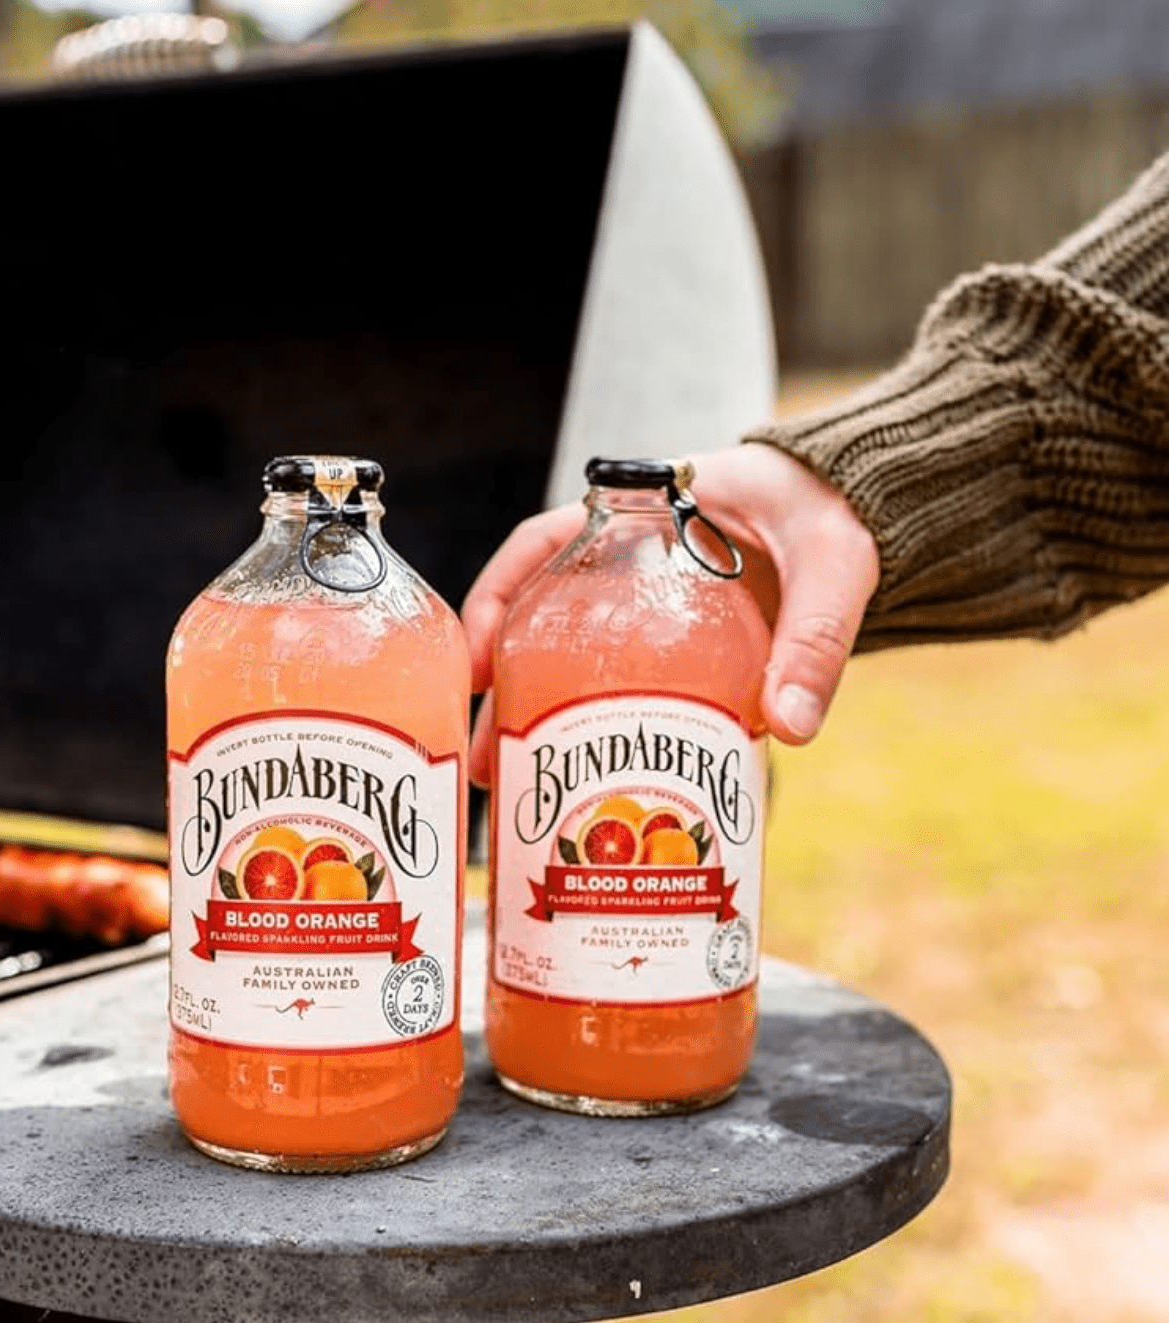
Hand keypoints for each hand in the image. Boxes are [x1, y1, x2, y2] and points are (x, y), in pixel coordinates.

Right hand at [461, 443, 879, 785]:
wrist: (873, 518)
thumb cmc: (837, 513)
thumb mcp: (831, 562)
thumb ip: (817, 637)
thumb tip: (789, 727)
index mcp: (644, 518)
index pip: (541, 544)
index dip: (496, 598)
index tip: (473, 659)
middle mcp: (629, 568)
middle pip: (541, 626)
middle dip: (503, 693)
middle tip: (487, 756)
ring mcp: (650, 616)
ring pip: (573, 667)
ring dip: (537, 724)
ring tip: (511, 785)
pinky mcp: (681, 656)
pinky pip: (627, 692)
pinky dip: (603, 736)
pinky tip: (589, 784)